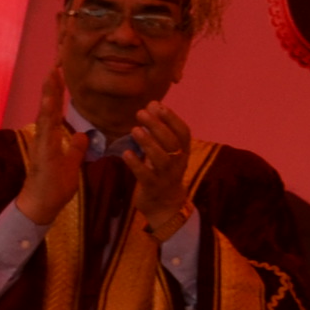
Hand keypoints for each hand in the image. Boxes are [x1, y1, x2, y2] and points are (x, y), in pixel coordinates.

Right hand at [10, 71, 82, 224]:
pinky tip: (49, 101)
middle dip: (52, 86)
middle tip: (55, 64)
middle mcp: (43, 138)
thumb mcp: (71, 164)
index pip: (55, 110)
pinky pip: (45, 131)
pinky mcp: (42, 153)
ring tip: (52, 75)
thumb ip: (75, 149)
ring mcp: (41, 144)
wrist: (41, 206)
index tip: (60, 72)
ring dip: (48, 94)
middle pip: (48, 106)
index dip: (57, 91)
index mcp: (50, 138)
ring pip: (44, 114)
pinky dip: (47, 115)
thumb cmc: (54, 187)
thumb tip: (83, 136)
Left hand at [131, 102, 195, 237]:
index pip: (183, 133)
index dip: (172, 118)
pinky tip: (126, 153)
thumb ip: (160, 130)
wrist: (165, 205)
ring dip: (149, 143)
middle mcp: (178, 163)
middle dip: (157, 126)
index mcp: (183, 152)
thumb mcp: (166, 151)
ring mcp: (167, 176)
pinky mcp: (153, 188)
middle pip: (172, 142)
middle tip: (141, 113)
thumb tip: (153, 104)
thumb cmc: (163, 172)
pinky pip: (146, 175)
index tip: (157, 106)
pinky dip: (136, 164)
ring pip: (162, 158)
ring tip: (135, 130)